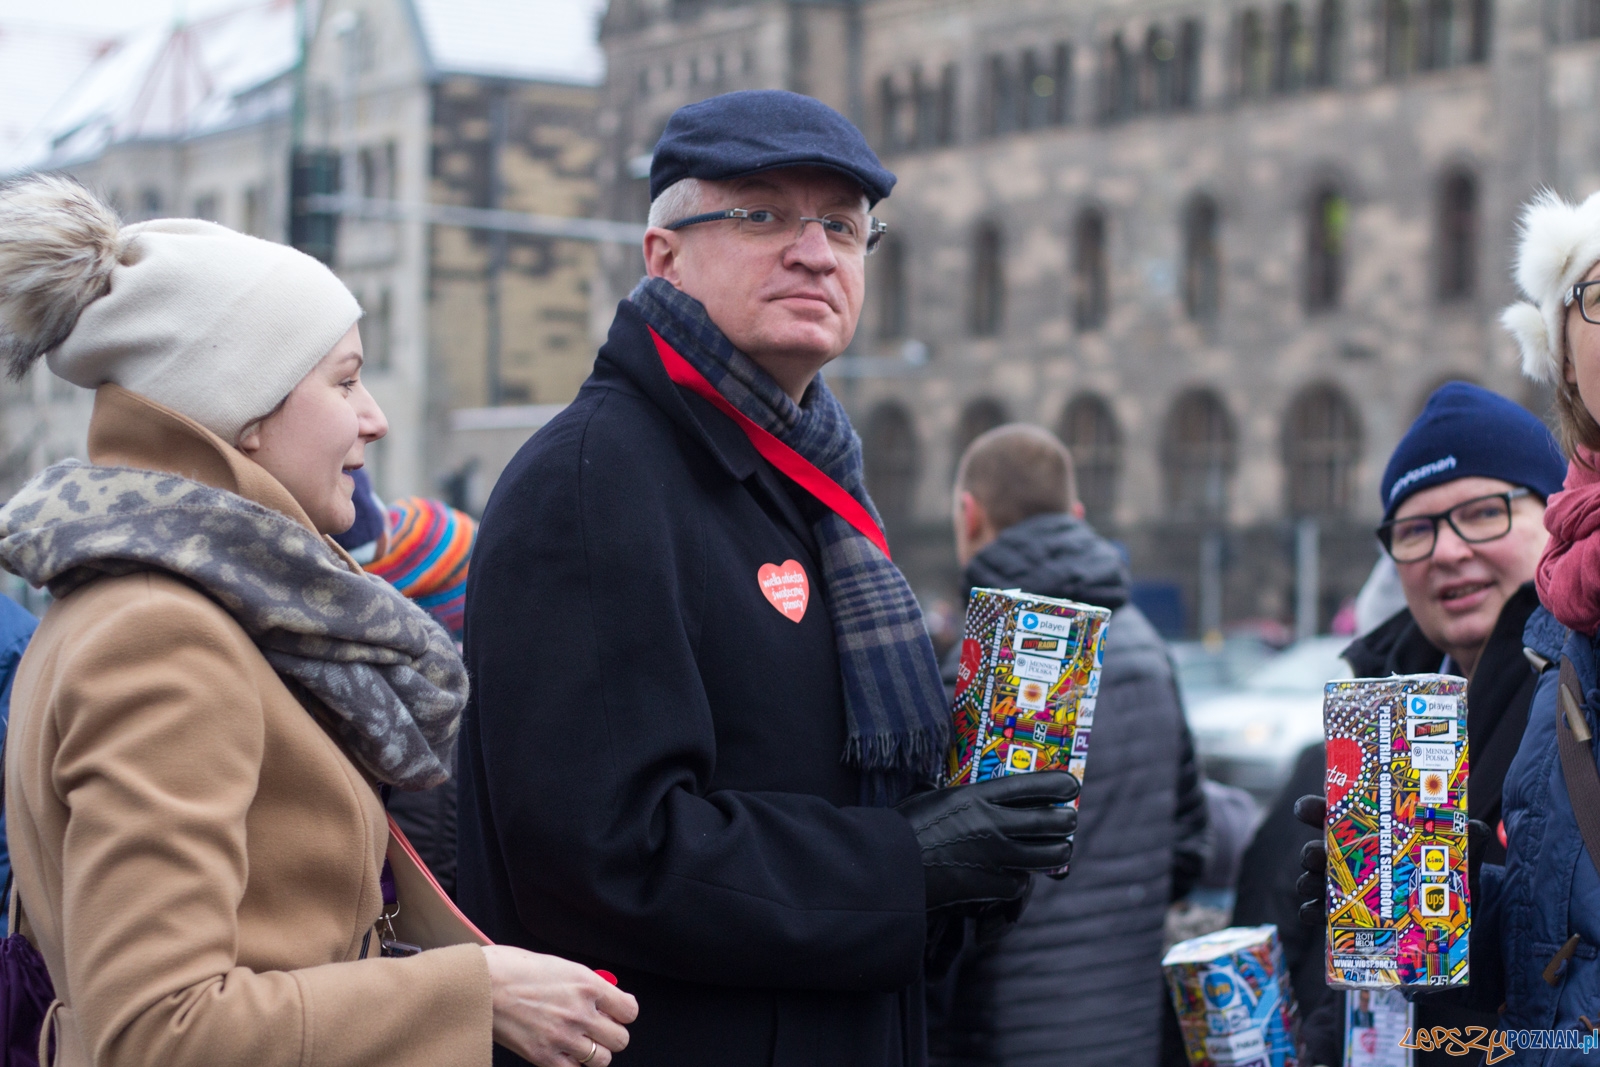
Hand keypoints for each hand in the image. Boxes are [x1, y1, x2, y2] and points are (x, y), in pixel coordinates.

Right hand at [483, 945, 638, 1066]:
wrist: (480, 983)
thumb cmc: (513, 967)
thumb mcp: (559, 965)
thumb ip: (584, 984)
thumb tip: (601, 996)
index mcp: (587, 984)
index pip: (629, 1010)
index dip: (623, 1012)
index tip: (615, 1012)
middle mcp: (580, 1012)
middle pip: (620, 1039)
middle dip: (610, 1034)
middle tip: (596, 1028)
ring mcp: (563, 1037)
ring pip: (602, 1060)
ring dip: (594, 1052)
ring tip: (579, 1041)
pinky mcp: (543, 1056)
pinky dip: (572, 1065)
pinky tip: (562, 1053)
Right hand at [894, 770, 1079, 910]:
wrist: (888, 868)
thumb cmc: (900, 829)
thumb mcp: (928, 799)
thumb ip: (953, 798)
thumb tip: (952, 791)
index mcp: (975, 796)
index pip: (1030, 786)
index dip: (1056, 785)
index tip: (1070, 785)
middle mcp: (991, 824)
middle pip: (1047, 821)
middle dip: (1065, 820)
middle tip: (1069, 819)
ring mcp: (993, 856)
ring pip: (1045, 855)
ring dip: (1057, 851)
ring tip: (1061, 849)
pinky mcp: (988, 885)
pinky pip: (1018, 883)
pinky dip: (1019, 881)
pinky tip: (1017, 877)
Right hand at [1293, 794, 1489, 927]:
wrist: (1452, 917)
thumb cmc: (1450, 874)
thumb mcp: (1461, 854)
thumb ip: (1468, 837)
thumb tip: (1474, 827)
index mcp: (1369, 834)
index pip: (1334, 815)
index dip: (1315, 808)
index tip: (1304, 809)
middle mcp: (1351, 858)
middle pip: (1318, 849)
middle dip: (1311, 851)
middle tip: (1314, 856)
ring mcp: (1345, 889)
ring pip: (1313, 879)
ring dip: (1309, 881)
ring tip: (1315, 885)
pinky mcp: (1346, 919)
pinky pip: (1318, 913)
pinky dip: (1312, 911)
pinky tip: (1315, 911)